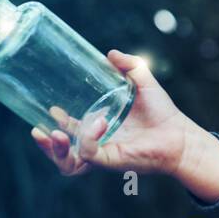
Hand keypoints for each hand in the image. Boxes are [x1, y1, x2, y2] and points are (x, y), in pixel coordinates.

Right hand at [30, 50, 192, 176]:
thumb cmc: (162, 113)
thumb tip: (110, 53)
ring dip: (56, 151)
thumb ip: (130, 65)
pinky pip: (90, 154)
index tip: (47, 110)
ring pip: (69, 164)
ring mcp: (104, 156)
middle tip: (37, 131)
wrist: (181, 134)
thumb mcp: (143, 83)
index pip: (69, 134)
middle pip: (62, 155)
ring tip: (52, 133)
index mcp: (99, 132)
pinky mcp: (112, 161)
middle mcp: (99, 147)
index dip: (53, 127)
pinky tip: (97, 122)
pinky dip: (88, 138)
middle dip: (46, 146)